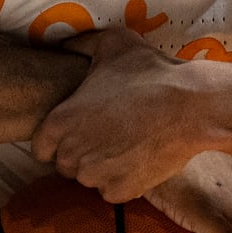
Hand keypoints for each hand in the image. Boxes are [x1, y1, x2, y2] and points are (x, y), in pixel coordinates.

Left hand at [33, 29, 207, 201]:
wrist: (191, 106)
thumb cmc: (150, 72)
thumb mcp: (112, 43)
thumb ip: (81, 43)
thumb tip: (65, 41)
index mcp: (60, 122)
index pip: (40, 147)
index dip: (56, 140)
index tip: (76, 130)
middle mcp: (71, 153)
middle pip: (65, 164)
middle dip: (80, 152)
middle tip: (105, 134)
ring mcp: (96, 176)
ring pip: (88, 178)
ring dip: (100, 167)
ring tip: (124, 144)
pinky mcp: (121, 191)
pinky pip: (111, 191)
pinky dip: (121, 179)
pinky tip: (137, 158)